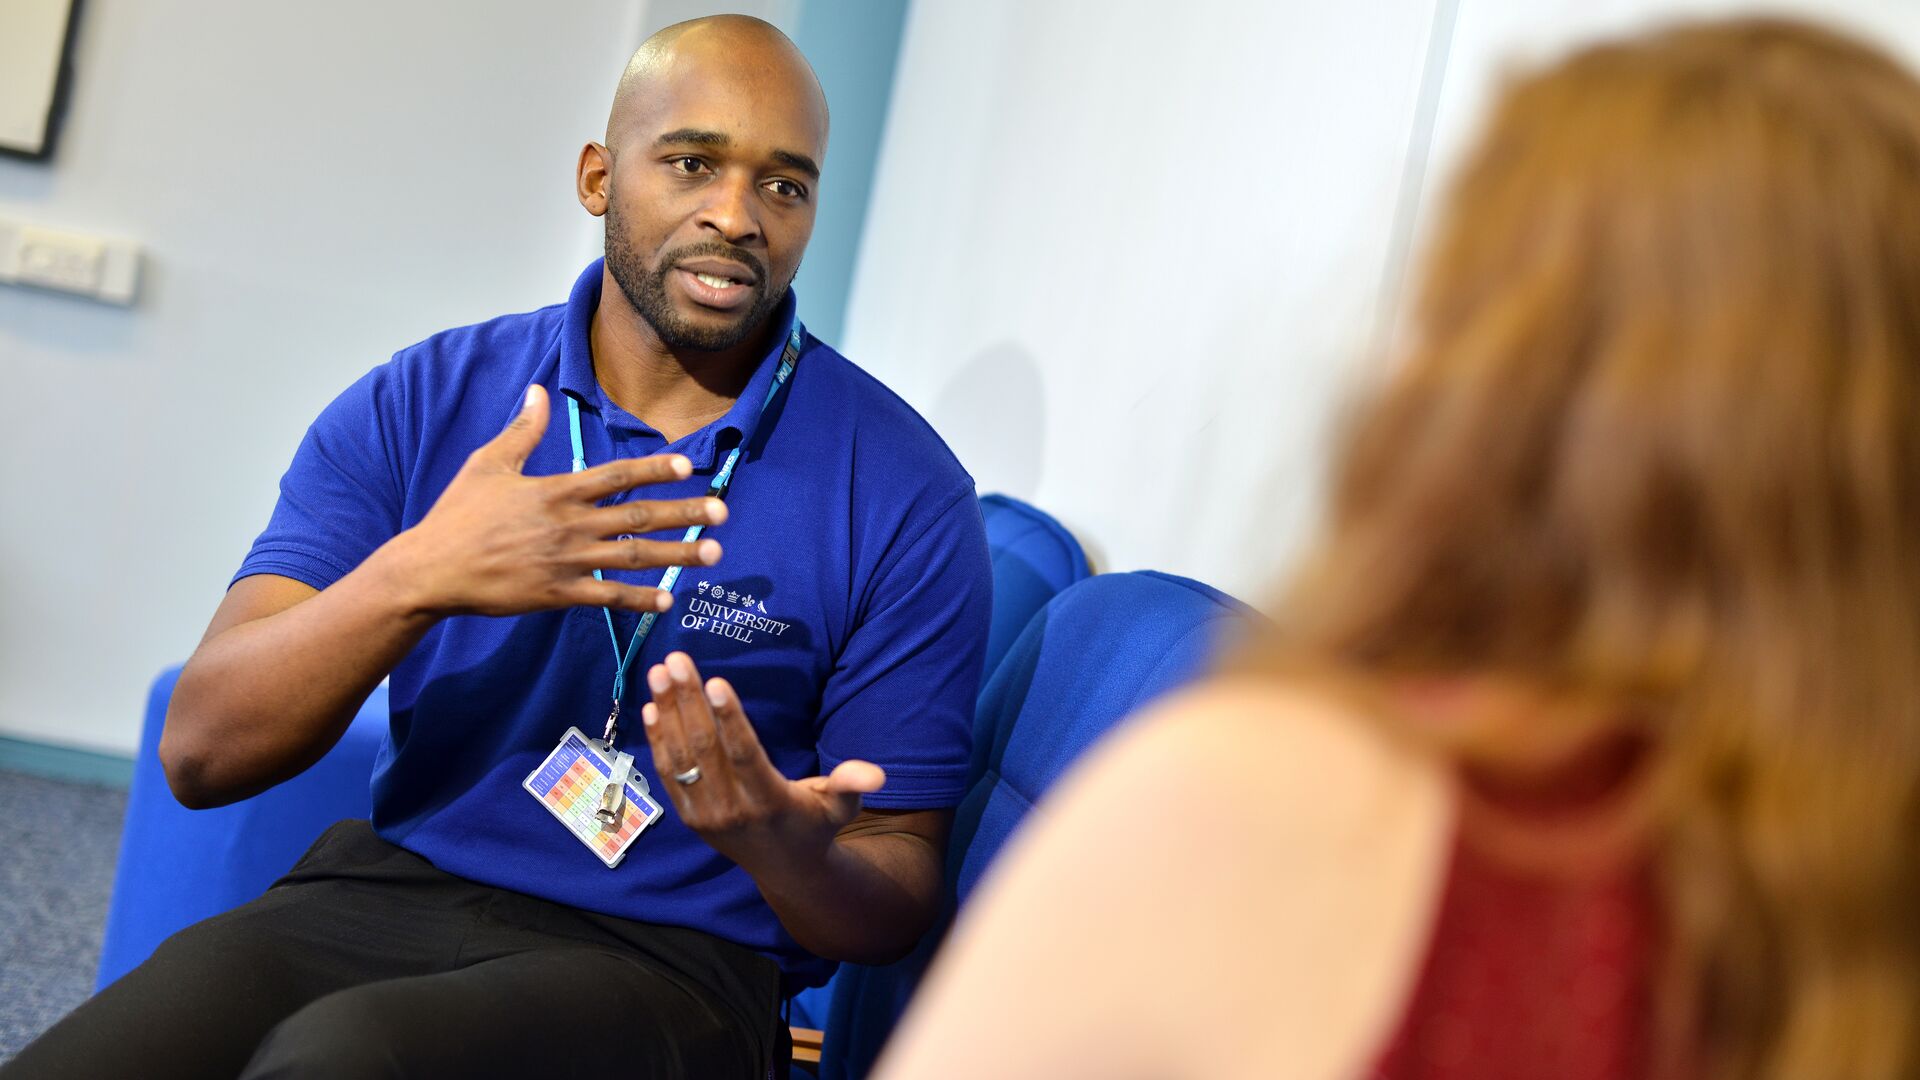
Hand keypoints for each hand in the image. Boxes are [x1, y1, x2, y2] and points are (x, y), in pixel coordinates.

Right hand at [379, 385, 725, 617]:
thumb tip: (538, 391)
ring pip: (633, 557)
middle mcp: (569, 524)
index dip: (654, 468)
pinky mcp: (557, 595)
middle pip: (638, 516)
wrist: (431, 570)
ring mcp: (566, 561)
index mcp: (556, 491)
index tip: (687, 466)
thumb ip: (522, 430)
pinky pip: (608, 598)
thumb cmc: (457, 515)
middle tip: (723, 511)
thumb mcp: (488, 464)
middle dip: (685, 513)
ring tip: (713, 554)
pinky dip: (639, 600)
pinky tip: (668, 600)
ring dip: (677, 555)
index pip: (616, 475)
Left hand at [642, 651, 885, 874]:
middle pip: (704, 748)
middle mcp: (732, 809)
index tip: (713, 681)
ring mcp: (705, 814)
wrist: (785, 871)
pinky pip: (669, 773)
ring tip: (658, 672)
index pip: (744, 754)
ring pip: (681, 757)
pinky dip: (658, 740)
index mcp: (769, 801)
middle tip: (676, 659)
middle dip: (688, 701)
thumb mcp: (840, 807)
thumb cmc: (815, 826)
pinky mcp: (689, 815)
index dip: (728, 718)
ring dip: (668, 712)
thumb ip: (851, 786)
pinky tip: (651, 707)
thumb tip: (875, 774)